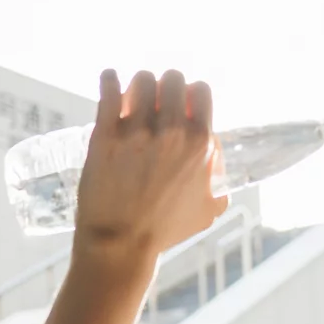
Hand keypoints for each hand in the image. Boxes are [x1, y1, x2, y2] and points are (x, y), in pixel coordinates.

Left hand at [74, 69, 227, 260]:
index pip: (200, 90)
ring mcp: (136, 131)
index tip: (180, 103)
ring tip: (132, 97)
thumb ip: (218, 179)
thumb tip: (215, 160)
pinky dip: (109, 80)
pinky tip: (109, 79)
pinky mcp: (105, 135)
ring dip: (138, 86)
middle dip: (164, 87)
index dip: (190, 94)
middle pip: (172, 79)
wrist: (121, 244)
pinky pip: (108, 90)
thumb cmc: (164, 230)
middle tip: (155, 100)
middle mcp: (171, 131)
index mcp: (199, 143)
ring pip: (142, 80)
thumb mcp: (208, 209)